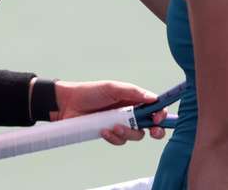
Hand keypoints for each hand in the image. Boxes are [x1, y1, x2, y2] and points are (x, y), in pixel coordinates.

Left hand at [52, 80, 167, 144]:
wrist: (67, 104)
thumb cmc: (90, 92)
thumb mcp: (112, 88)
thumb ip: (133, 92)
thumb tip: (154, 98)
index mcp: (132, 99)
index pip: (153, 108)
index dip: (160, 114)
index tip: (158, 119)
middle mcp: (129, 112)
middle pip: (150, 125)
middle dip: (154, 130)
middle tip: (152, 131)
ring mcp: (120, 124)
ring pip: (135, 135)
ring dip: (127, 133)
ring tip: (113, 126)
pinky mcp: (110, 134)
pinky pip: (119, 141)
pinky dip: (114, 137)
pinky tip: (103, 131)